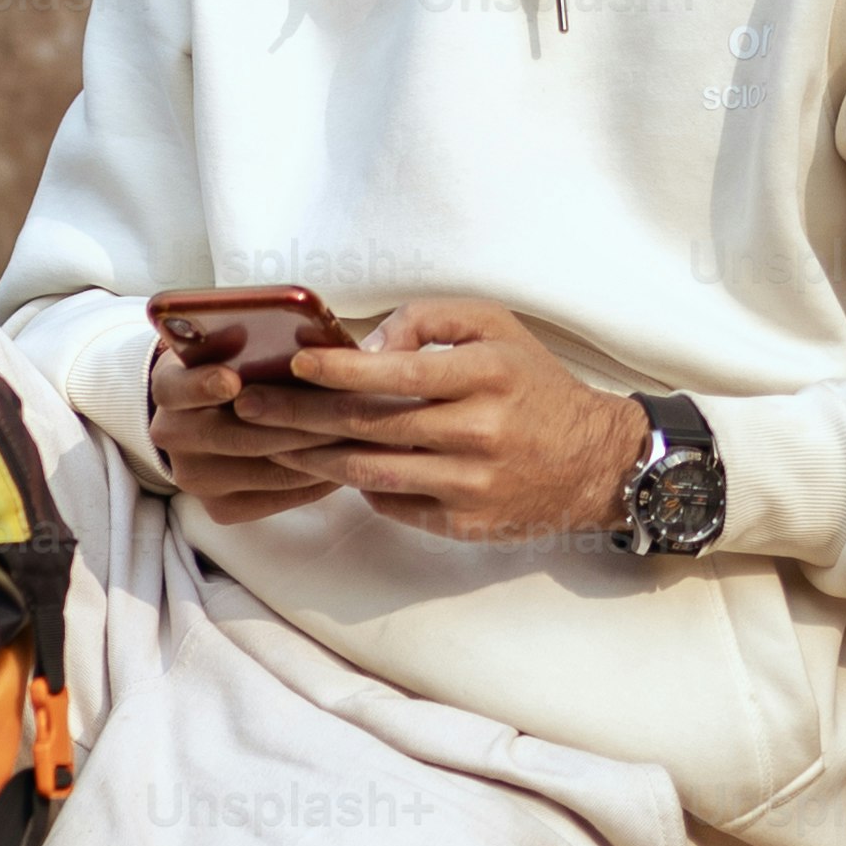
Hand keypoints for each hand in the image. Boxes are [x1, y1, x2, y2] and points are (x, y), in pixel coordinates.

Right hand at [146, 341, 342, 525]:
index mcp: (167, 389)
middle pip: (235, 436)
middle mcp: (172, 437)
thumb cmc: (230, 367)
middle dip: (293, 423)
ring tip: (356, 433)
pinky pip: (280, 497)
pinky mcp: (220, 509)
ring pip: (267, 471)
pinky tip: (344, 459)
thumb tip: (303, 337)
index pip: (178, 388)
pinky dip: (317, 479)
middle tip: (340, 410)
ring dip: (317, 452)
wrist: (201, 417)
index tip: (232, 378)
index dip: (204, 385)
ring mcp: (195, 478)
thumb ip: (248, 342)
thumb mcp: (225, 346)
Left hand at [232, 295, 649, 545]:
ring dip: (312, 458)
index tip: (294, 364)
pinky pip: (393, 503)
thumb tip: (365, 350)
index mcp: (487, 376)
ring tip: (272, 442)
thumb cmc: (534, 386)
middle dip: (300, 416)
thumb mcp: (495, 328)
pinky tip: (330, 467)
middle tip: (250, 407)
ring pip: (371, 472)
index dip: (338, 371)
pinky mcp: (465, 524)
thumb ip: (427, 321)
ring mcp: (472, 484)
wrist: (596, 462)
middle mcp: (480, 432)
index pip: (397, 374)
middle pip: (370, 426)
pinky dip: (359, 484)